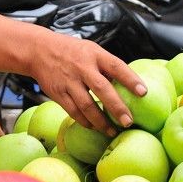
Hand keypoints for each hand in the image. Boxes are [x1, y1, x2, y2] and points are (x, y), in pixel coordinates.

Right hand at [26, 35, 145, 134]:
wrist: (39, 50)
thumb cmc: (72, 51)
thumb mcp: (91, 50)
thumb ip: (107, 66)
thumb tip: (128, 85)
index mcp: (95, 54)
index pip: (116, 66)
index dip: (131, 80)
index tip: (143, 92)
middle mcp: (82, 67)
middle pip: (102, 89)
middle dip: (117, 107)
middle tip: (128, 122)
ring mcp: (69, 81)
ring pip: (87, 105)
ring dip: (101, 121)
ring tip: (112, 131)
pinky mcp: (57, 93)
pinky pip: (73, 111)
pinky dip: (85, 121)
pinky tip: (94, 127)